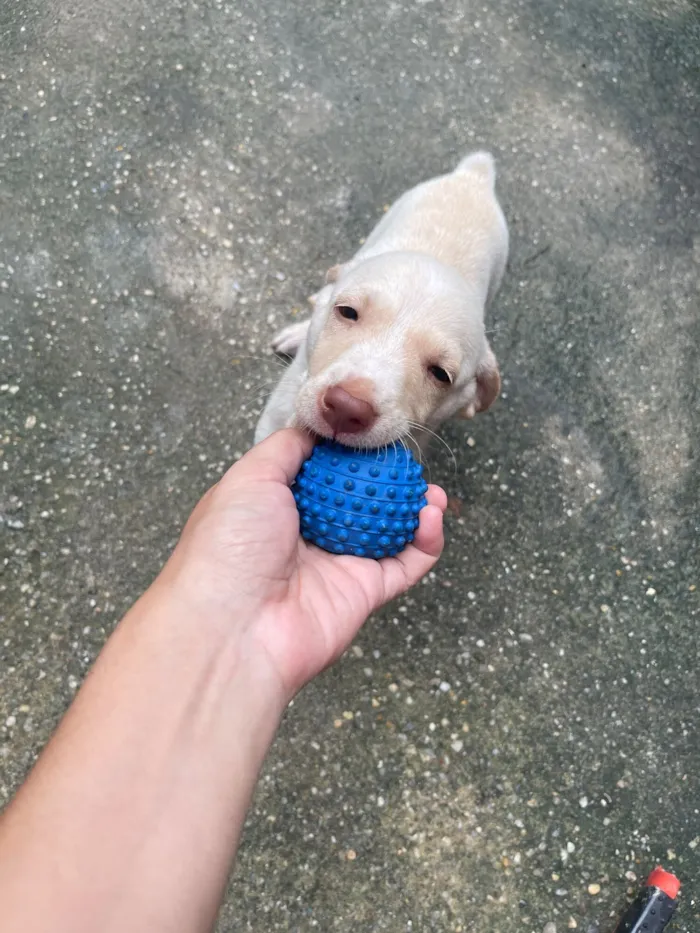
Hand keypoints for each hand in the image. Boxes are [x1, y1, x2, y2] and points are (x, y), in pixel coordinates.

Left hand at [159, 429, 445, 701]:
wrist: (233, 626)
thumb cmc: (230, 545)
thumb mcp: (249, 477)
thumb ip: (287, 449)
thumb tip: (317, 430)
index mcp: (277, 507)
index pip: (322, 474)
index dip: (349, 455)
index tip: (375, 435)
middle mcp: (308, 535)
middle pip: (359, 501)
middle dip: (388, 481)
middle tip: (410, 464)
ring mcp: (338, 565)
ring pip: (389, 532)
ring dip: (415, 509)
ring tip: (431, 490)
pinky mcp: (363, 593)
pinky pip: (404, 565)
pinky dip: (426, 542)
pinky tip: (432, 517)